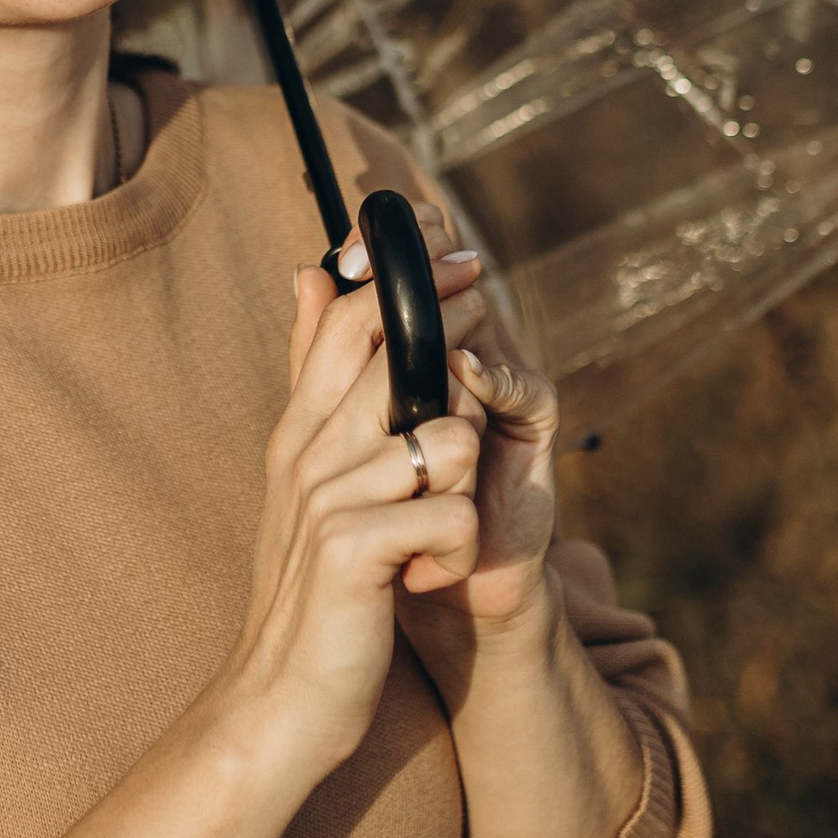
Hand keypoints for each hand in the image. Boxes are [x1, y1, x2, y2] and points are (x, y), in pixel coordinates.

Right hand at [223, 255, 486, 779]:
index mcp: (301, 428)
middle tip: (481, 373)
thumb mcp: (308, 473)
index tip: (461, 257)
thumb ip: (315, 375)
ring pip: (446, 437)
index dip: (412, 274)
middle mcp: (308, 449)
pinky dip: (456, 554)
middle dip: (457, 342)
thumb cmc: (312, 592)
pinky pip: (451, 518)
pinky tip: (424, 581)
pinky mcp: (355, 551)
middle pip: (394, 348)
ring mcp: (328, 497)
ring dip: (463, 491)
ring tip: (432, 537)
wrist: (278, 702)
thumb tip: (312, 274)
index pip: (352, 313)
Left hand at [355, 202, 561, 644]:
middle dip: (420, 261)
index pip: (411, 269)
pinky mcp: (533, 429)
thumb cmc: (383, 506)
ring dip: (445, 325)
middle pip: (453, 277)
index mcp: (420, 347)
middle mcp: (465, 353)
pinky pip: (520, 390)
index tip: (345, 250)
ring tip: (415, 313)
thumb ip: (322, 354)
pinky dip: (489, 380)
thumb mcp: (340, 426)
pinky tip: (462, 370)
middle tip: (378, 257)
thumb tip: (304, 271)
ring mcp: (502, 387)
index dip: (386, 247)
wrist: (430, 590)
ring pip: (480, 329)